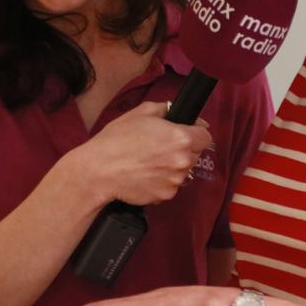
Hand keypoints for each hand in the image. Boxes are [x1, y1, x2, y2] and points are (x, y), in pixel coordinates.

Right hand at [64, 101, 211, 205]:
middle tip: (161, 147)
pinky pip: (171, 185)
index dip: (196, 133)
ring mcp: (175, 180)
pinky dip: (163, 181)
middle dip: (184, 149)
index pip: (206, 136)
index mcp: (181, 138)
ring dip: (173, 166)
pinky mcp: (166, 195)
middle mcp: (183, 161)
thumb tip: (179, 112)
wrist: (99, 170)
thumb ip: (166, 110)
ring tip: (150, 161)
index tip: (187, 132)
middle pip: (196, 154)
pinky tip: (146, 174)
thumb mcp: (141, 113)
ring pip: (184, 171)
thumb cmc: (117, 140)